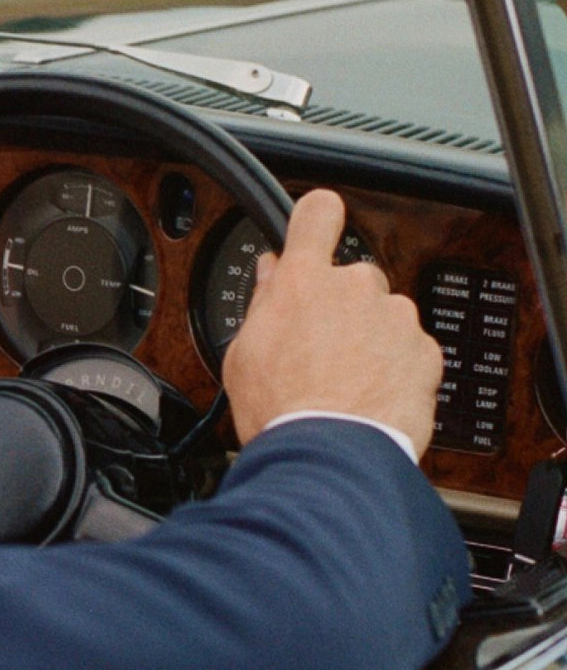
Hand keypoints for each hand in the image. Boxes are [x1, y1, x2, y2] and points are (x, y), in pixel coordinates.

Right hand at [224, 190, 443, 456]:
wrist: (329, 454)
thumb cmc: (280, 408)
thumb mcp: (244, 352)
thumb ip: (264, 302)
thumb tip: (271, 274)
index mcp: (303, 280)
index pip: (317, 214)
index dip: (317, 217)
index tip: (317, 224)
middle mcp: (355, 289)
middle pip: (354, 278)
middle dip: (343, 305)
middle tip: (321, 346)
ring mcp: (395, 319)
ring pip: (385, 316)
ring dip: (372, 338)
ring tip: (346, 382)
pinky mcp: (426, 352)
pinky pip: (411, 349)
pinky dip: (397, 367)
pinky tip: (371, 395)